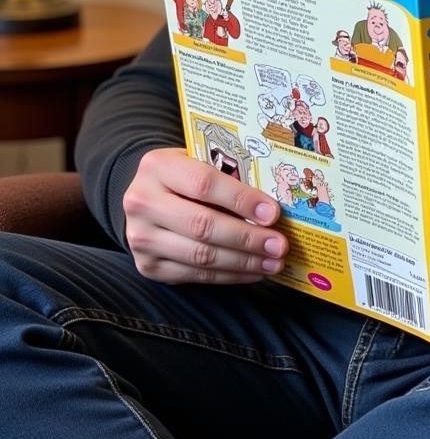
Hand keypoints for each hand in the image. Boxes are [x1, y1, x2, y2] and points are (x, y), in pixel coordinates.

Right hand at [123, 148, 288, 284]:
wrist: (145, 197)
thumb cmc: (185, 175)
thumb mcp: (200, 162)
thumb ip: (229, 176)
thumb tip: (273, 206)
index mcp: (158, 167)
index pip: (204, 184)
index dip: (241, 200)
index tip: (273, 213)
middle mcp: (141, 202)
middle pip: (203, 225)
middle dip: (247, 238)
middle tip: (279, 245)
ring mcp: (140, 238)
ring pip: (200, 255)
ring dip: (243, 262)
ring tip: (273, 262)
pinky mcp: (147, 266)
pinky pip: (194, 275)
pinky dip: (229, 276)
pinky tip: (253, 272)